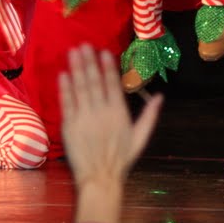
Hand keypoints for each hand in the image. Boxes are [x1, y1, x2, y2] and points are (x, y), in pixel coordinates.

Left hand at [59, 45, 161, 190]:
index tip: (103, 52)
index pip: (112, 84)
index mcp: (119, 112)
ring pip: (80, 88)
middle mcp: (101, 111)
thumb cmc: (122, 159)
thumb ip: (150, 115)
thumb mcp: (140, 138)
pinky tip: (63, 74)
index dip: (107, 67)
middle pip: (94, 81)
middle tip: (84, 45)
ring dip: (76, 68)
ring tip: (73, 52)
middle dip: (89, 62)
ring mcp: (84, 117)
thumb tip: (160, 96)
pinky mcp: (70, 125)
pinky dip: (65, 87)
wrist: (100, 177)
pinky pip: (67, 102)